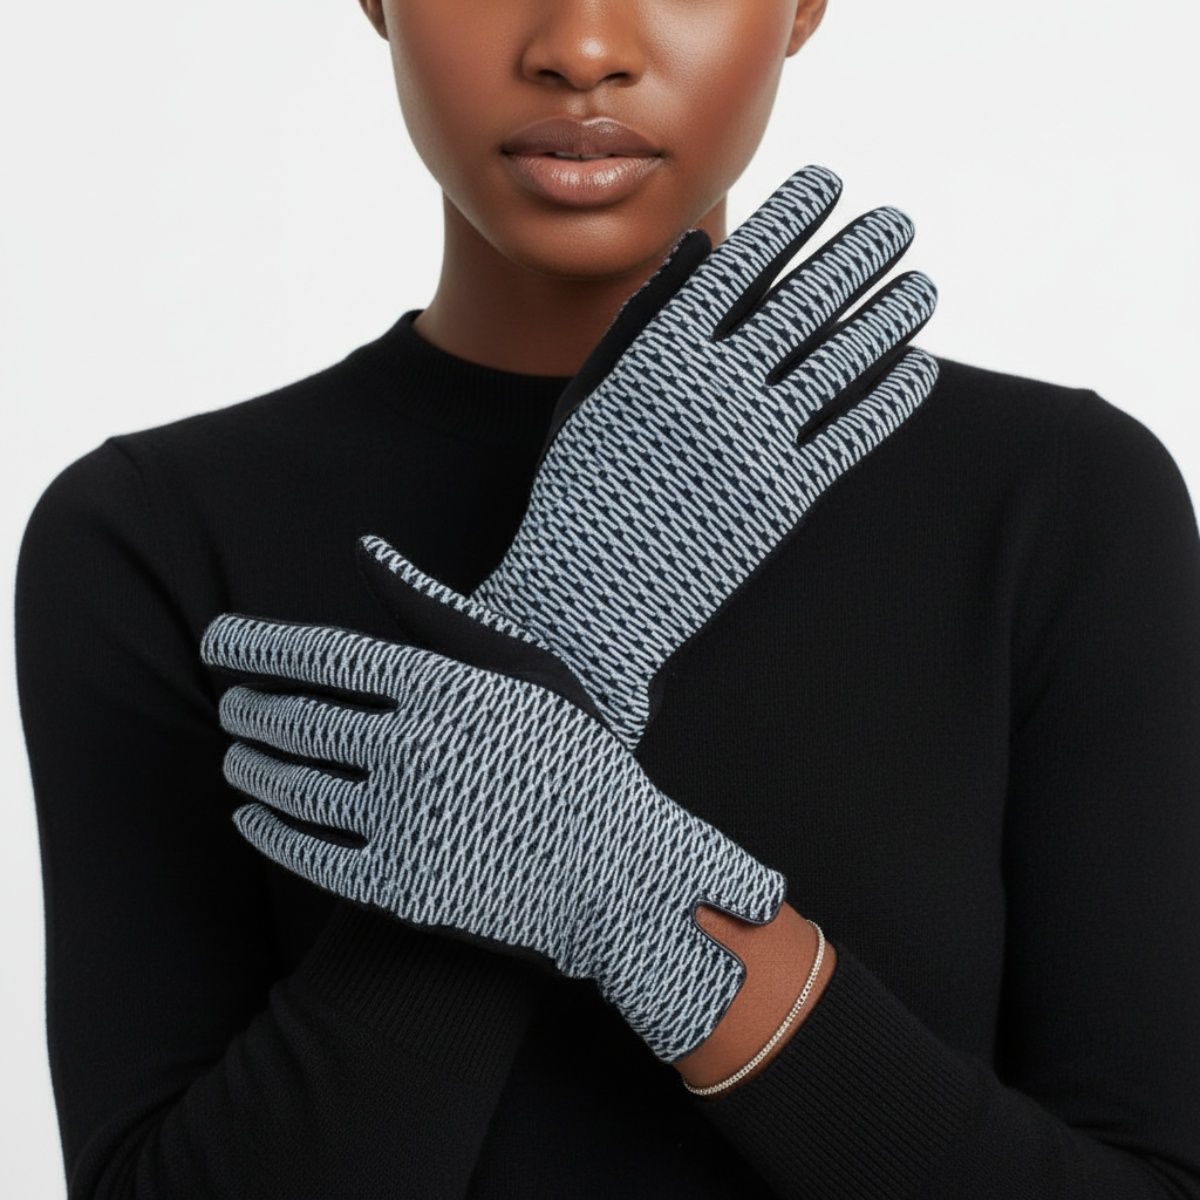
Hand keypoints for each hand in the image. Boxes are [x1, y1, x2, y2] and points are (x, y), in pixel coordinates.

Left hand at [199, 542, 786, 1063]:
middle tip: (229, 704)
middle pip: (294, 720)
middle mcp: (412, 750)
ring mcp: (402, 823)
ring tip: (234, 756)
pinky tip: (250, 819)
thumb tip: (368, 549)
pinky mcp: (399, 888)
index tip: (216, 642)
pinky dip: (267, 834)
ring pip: (290, 787)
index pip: (320, 655)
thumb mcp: (526, 666)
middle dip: (246, 709)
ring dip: (248, 766)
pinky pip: (308, 856)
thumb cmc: (579, 753)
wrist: (619, 870)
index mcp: (442, 689)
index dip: (256, 645)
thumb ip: (437, 610)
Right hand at [463, 162, 938, 745]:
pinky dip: (888, 399)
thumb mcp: (589, 399)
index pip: (741, 266)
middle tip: (899, 220)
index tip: (829, 182)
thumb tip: (697, 253)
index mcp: (660, 359)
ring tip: (924, 284)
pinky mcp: (783, 501)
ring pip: (838, 363)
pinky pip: (848, 436)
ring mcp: (753, 446)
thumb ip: (641, 323)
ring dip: (888, 316)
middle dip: (857, 252)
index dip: (791, 219)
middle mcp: (713, 391)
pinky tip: (917, 368)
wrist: (587, 600)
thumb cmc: (579, 494)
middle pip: (802, 303)